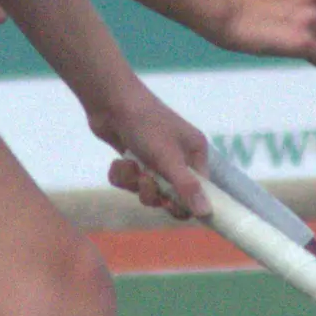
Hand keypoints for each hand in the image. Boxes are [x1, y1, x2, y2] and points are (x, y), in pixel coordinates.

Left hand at [93, 86, 209, 216]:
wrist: (109, 101)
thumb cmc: (145, 125)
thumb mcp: (167, 158)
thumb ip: (186, 187)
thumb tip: (206, 213)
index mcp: (195, 153)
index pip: (199, 191)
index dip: (184, 202)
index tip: (168, 204)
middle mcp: (178, 157)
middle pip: (171, 195)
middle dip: (154, 192)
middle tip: (145, 181)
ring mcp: (154, 158)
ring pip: (147, 190)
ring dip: (134, 182)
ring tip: (129, 165)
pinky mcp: (134, 159)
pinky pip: (130, 182)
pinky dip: (122, 175)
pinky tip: (118, 161)